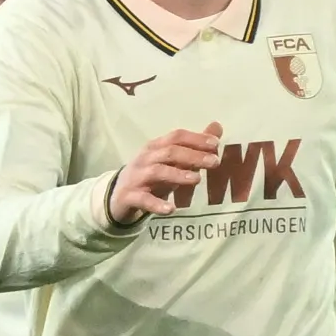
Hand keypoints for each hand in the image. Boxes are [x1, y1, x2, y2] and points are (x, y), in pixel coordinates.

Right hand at [108, 122, 222, 225]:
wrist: (117, 197)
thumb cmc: (150, 176)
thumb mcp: (171, 160)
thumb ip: (193, 146)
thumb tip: (217, 127)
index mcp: (155, 147)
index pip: (176, 137)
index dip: (196, 138)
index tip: (215, 143)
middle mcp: (145, 159)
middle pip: (169, 152)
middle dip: (193, 155)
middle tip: (214, 162)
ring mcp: (136, 177)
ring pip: (157, 172)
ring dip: (178, 174)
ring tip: (197, 179)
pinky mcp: (130, 196)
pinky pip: (144, 199)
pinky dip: (157, 204)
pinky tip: (171, 209)